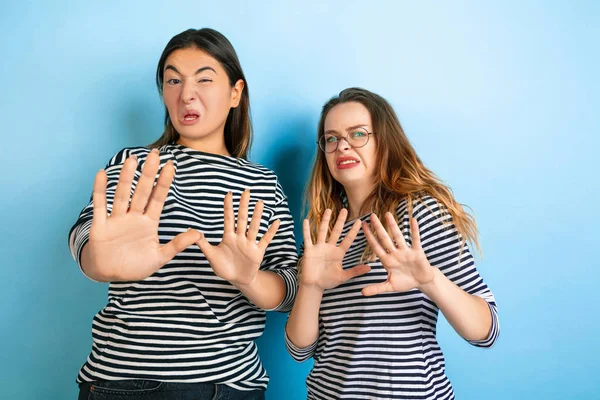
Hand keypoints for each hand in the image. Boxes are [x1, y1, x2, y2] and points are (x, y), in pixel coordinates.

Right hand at [85, 149, 200, 280]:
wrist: (110, 274)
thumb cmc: (136, 265)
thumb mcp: (160, 256)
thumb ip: (178, 245)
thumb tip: (199, 234)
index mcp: (149, 223)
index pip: (158, 198)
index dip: (164, 183)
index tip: (171, 166)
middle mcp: (133, 217)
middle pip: (142, 192)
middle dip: (148, 174)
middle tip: (154, 154)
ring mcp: (117, 220)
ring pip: (122, 195)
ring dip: (126, 178)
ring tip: (132, 160)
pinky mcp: (101, 226)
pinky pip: (100, 206)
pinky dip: (100, 190)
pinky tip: (102, 174)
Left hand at [195, 190, 279, 287]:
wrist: (237, 280)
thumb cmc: (224, 267)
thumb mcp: (211, 255)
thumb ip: (203, 243)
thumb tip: (190, 231)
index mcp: (228, 237)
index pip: (228, 219)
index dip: (228, 207)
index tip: (229, 194)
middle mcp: (240, 238)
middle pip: (242, 219)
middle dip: (243, 206)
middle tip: (246, 192)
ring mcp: (249, 244)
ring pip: (254, 227)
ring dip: (257, 216)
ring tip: (260, 203)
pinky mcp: (258, 252)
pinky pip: (265, 239)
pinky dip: (271, 231)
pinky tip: (277, 222)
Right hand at [299, 209, 369, 290]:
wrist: (314, 286)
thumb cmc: (328, 281)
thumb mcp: (343, 276)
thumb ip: (355, 271)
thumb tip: (370, 268)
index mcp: (338, 253)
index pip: (348, 240)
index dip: (353, 231)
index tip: (360, 221)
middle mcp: (329, 248)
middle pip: (336, 231)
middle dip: (340, 221)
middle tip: (345, 210)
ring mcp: (319, 248)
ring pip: (322, 231)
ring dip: (325, 221)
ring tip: (328, 210)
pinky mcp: (309, 250)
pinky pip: (308, 238)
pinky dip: (306, 230)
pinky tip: (306, 220)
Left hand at [361, 213, 433, 295]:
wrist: (422, 282)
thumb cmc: (405, 282)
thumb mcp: (389, 286)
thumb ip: (376, 288)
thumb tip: (361, 293)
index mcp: (387, 260)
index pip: (376, 246)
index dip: (369, 237)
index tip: (362, 226)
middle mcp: (395, 253)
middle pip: (385, 238)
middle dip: (378, 228)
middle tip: (371, 215)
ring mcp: (406, 252)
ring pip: (398, 237)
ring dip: (393, 226)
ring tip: (387, 214)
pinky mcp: (417, 252)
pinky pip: (415, 240)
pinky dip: (414, 231)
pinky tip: (413, 220)